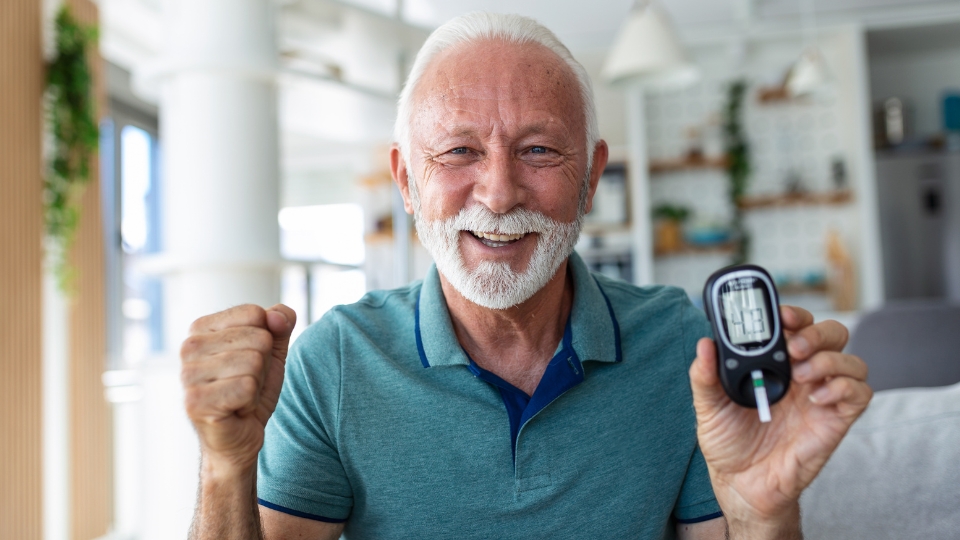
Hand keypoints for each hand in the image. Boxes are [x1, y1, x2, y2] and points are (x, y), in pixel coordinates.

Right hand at [181, 304, 295, 476]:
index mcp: (201, 328)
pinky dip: (251, 402)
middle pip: (258, 338)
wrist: (239, 437)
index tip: (250, 362)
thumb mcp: (272, 350)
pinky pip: (247, 387)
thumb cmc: (251, 390)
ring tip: (240, 397)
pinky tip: (236, 410)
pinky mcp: (195, 401)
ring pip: (254, 362)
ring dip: (257, 385)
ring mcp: (188, 374)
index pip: (254, 313)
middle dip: (263, 366)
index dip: (265, 340)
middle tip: (246, 384)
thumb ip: (281, 322)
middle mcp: (188, 347)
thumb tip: (279, 316)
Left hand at [689, 305, 871, 534]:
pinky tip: (816, 398)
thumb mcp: (708, 406)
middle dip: (817, 332)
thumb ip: (704, 376)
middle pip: (832, 334)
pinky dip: (843, 387)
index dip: (795, 314)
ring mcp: (822, 396)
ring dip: (830, 359)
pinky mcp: (836, 420)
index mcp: (775, 364)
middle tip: (794, 347)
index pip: (796, 326)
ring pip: (851, 360)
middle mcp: (803, 374)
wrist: (741, 484)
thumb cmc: (728, 442)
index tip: (781, 315)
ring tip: (801, 375)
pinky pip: (860, 393)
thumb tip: (705, 345)